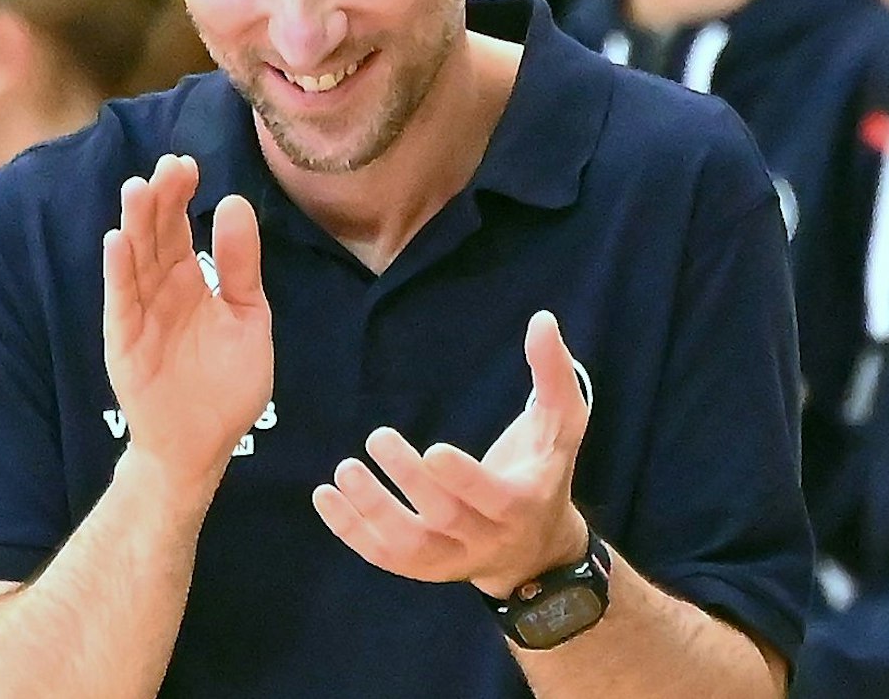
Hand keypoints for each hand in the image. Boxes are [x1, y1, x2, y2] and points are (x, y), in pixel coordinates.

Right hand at [103, 154, 272, 493]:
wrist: (203, 443)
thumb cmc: (227, 383)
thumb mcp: (248, 316)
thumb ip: (241, 265)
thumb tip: (234, 202)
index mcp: (191, 281)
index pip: (181, 227)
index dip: (182, 195)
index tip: (188, 163)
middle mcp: (161, 291)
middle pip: (156, 236)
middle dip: (161, 200)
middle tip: (170, 165)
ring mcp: (140, 315)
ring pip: (134, 261)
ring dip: (135, 226)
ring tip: (139, 188)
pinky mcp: (125, 344)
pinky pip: (120, 303)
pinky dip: (118, 273)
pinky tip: (117, 241)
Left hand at [313, 310, 590, 596]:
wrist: (535, 548)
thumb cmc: (543, 469)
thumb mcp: (562, 425)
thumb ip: (554, 374)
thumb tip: (541, 319)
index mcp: (523, 502)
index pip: (492, 498)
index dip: (463, 479)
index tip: (433, 449)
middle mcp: (487, 538)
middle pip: (445, 518)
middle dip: (409, 481)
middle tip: (377, 438)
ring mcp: (452, 560)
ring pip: (409, 547)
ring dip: (372, 512)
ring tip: (344, 470)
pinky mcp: (423, 568)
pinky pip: (384, 557)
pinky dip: (351, 532)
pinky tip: (326, 496)